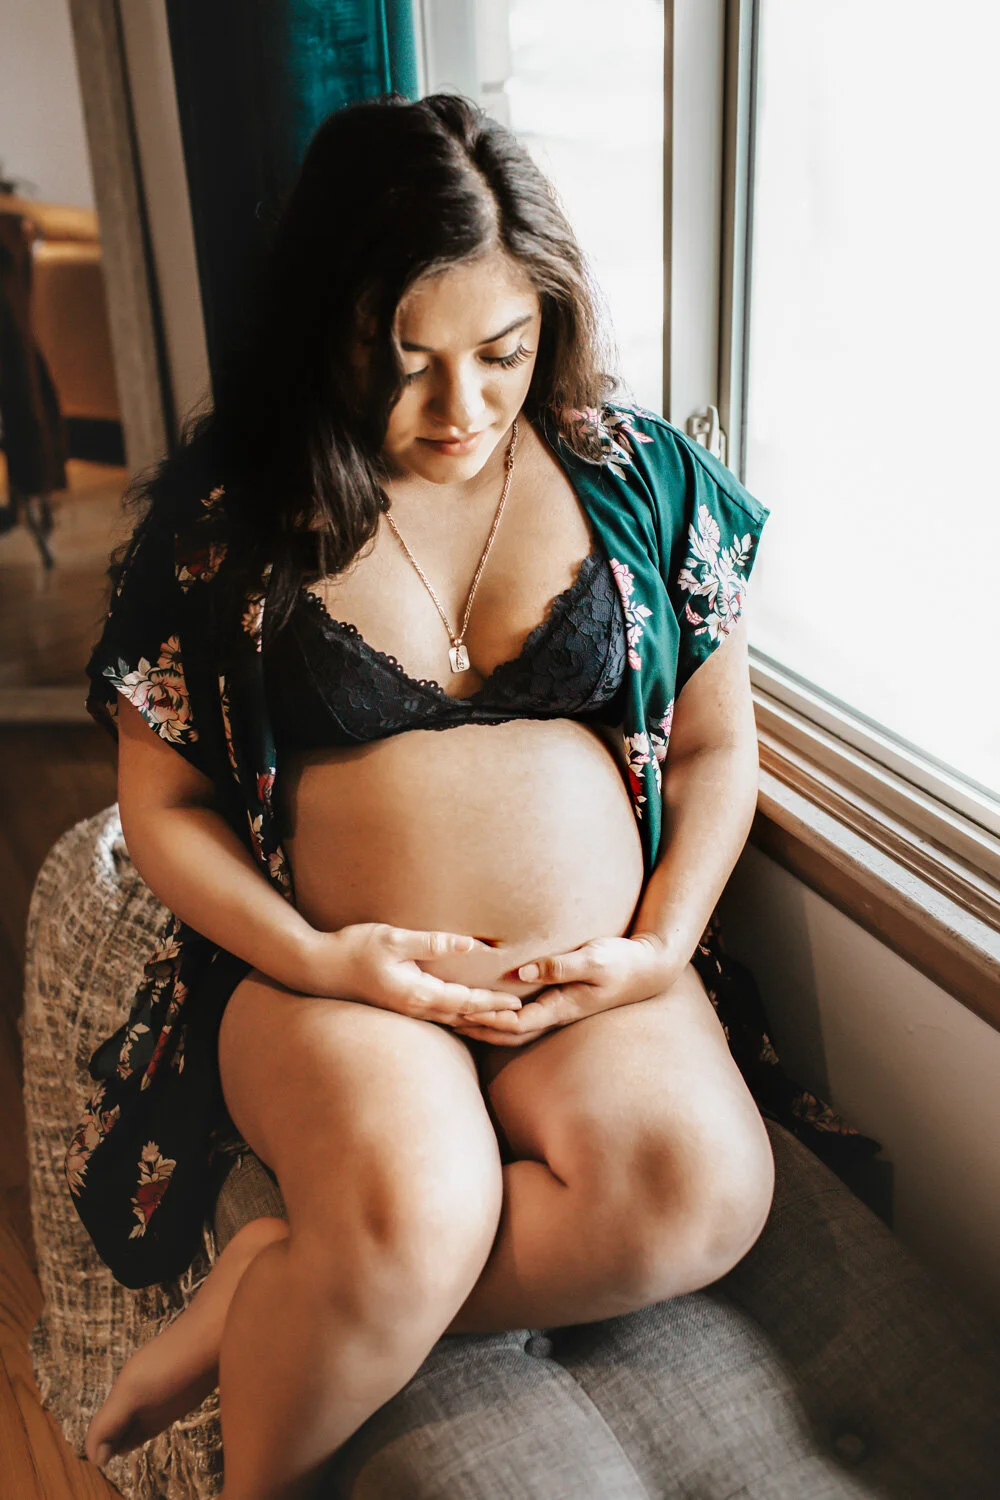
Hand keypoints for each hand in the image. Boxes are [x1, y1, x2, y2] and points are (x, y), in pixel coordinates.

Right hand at [299, 923, 522, 1026]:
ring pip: (452, 1021)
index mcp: (417, 994)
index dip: (493, 1003)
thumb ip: (432, 943)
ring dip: (479, 1022)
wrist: (318, 969)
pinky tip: (467, 1017)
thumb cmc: (354, 948)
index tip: (518, 1005)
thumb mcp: (393, 939)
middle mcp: (415, 1008)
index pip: (465, 1002)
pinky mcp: (401, 1007)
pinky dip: (460, 1018)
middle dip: (493, 1020)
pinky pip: (439, 1017)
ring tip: (503, 1022)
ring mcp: (407, 1011)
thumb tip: (469, 945)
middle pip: (464, 1018)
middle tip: (523, 1022)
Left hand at [452, 932, 674, 1046]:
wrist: (647, 968)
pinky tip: (486, 1001)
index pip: (515, 1023)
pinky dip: (500, 1012)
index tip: (459, 1011)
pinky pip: (523, 1013)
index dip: (486, 1019)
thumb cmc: (621, 962)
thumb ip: (560, 966)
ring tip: (456, 1014)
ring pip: (514, 1027)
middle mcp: (555, 1013)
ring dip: (485, 1024)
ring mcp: (557, 1009)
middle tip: (445, 1017)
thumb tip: (523, 971)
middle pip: (508, 1033)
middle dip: (477, 1028)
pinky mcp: (558, 999)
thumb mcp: (593, 959)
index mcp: (561, 1007)